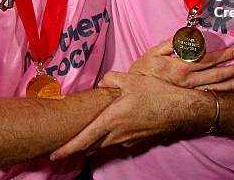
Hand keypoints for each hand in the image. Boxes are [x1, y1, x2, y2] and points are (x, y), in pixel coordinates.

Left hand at [50, 72, 209, 159]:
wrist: (178, 108)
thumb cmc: (154, 93)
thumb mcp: (130, 79)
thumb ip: (111, 79)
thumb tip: (102, 83)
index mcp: (111, 119)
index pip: (84, 139)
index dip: (68, 148)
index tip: (54, 155)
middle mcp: (117, 133)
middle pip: (91, 146)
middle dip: (77, 148)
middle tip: (64, 148)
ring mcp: (128, 139)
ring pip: (104, 145)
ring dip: (93, 144)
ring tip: (83, 140)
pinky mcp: (137, 140)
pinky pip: (118, 142)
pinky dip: (109, 140)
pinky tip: (112, 130)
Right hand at [130, 38, 233, 90]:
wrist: (133, 97)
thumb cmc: (142, 72)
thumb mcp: (154, 52)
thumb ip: (172, 43)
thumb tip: (189, 34)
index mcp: (180, 67)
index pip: (207, 60)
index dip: (223, 55)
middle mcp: (188, 83)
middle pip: (215, 74)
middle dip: (233, 69)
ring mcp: (188, 94)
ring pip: (215, 89)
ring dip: (231, 83)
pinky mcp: (187, 102)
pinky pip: (208, 98)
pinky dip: (221, 95)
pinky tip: (231, 92)